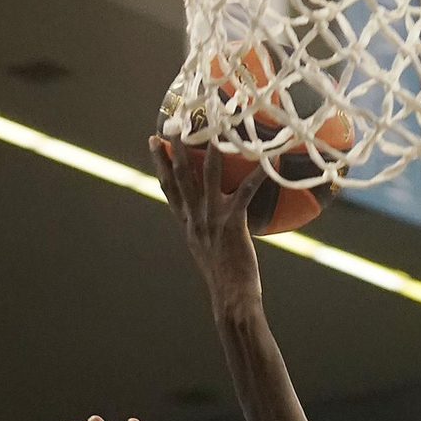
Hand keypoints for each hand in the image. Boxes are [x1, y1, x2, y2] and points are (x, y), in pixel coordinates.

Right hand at [154, 137, 261, 304]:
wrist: (231, 300)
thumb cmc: (225, 280)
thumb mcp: (207, 250)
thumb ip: (206, 230)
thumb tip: (213, 219)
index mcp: (187, 224)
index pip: (169, 188)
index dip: (160, 163)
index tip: (154, 140)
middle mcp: (195, 218)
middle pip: (182, 175)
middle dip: (177, 145)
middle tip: (175, 120)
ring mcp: (212, 220)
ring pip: (208, 176)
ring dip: (212, 148)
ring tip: (216, 126)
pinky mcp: (232, 224)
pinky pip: (245, 193)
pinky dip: (256, 175)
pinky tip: (266, 159)